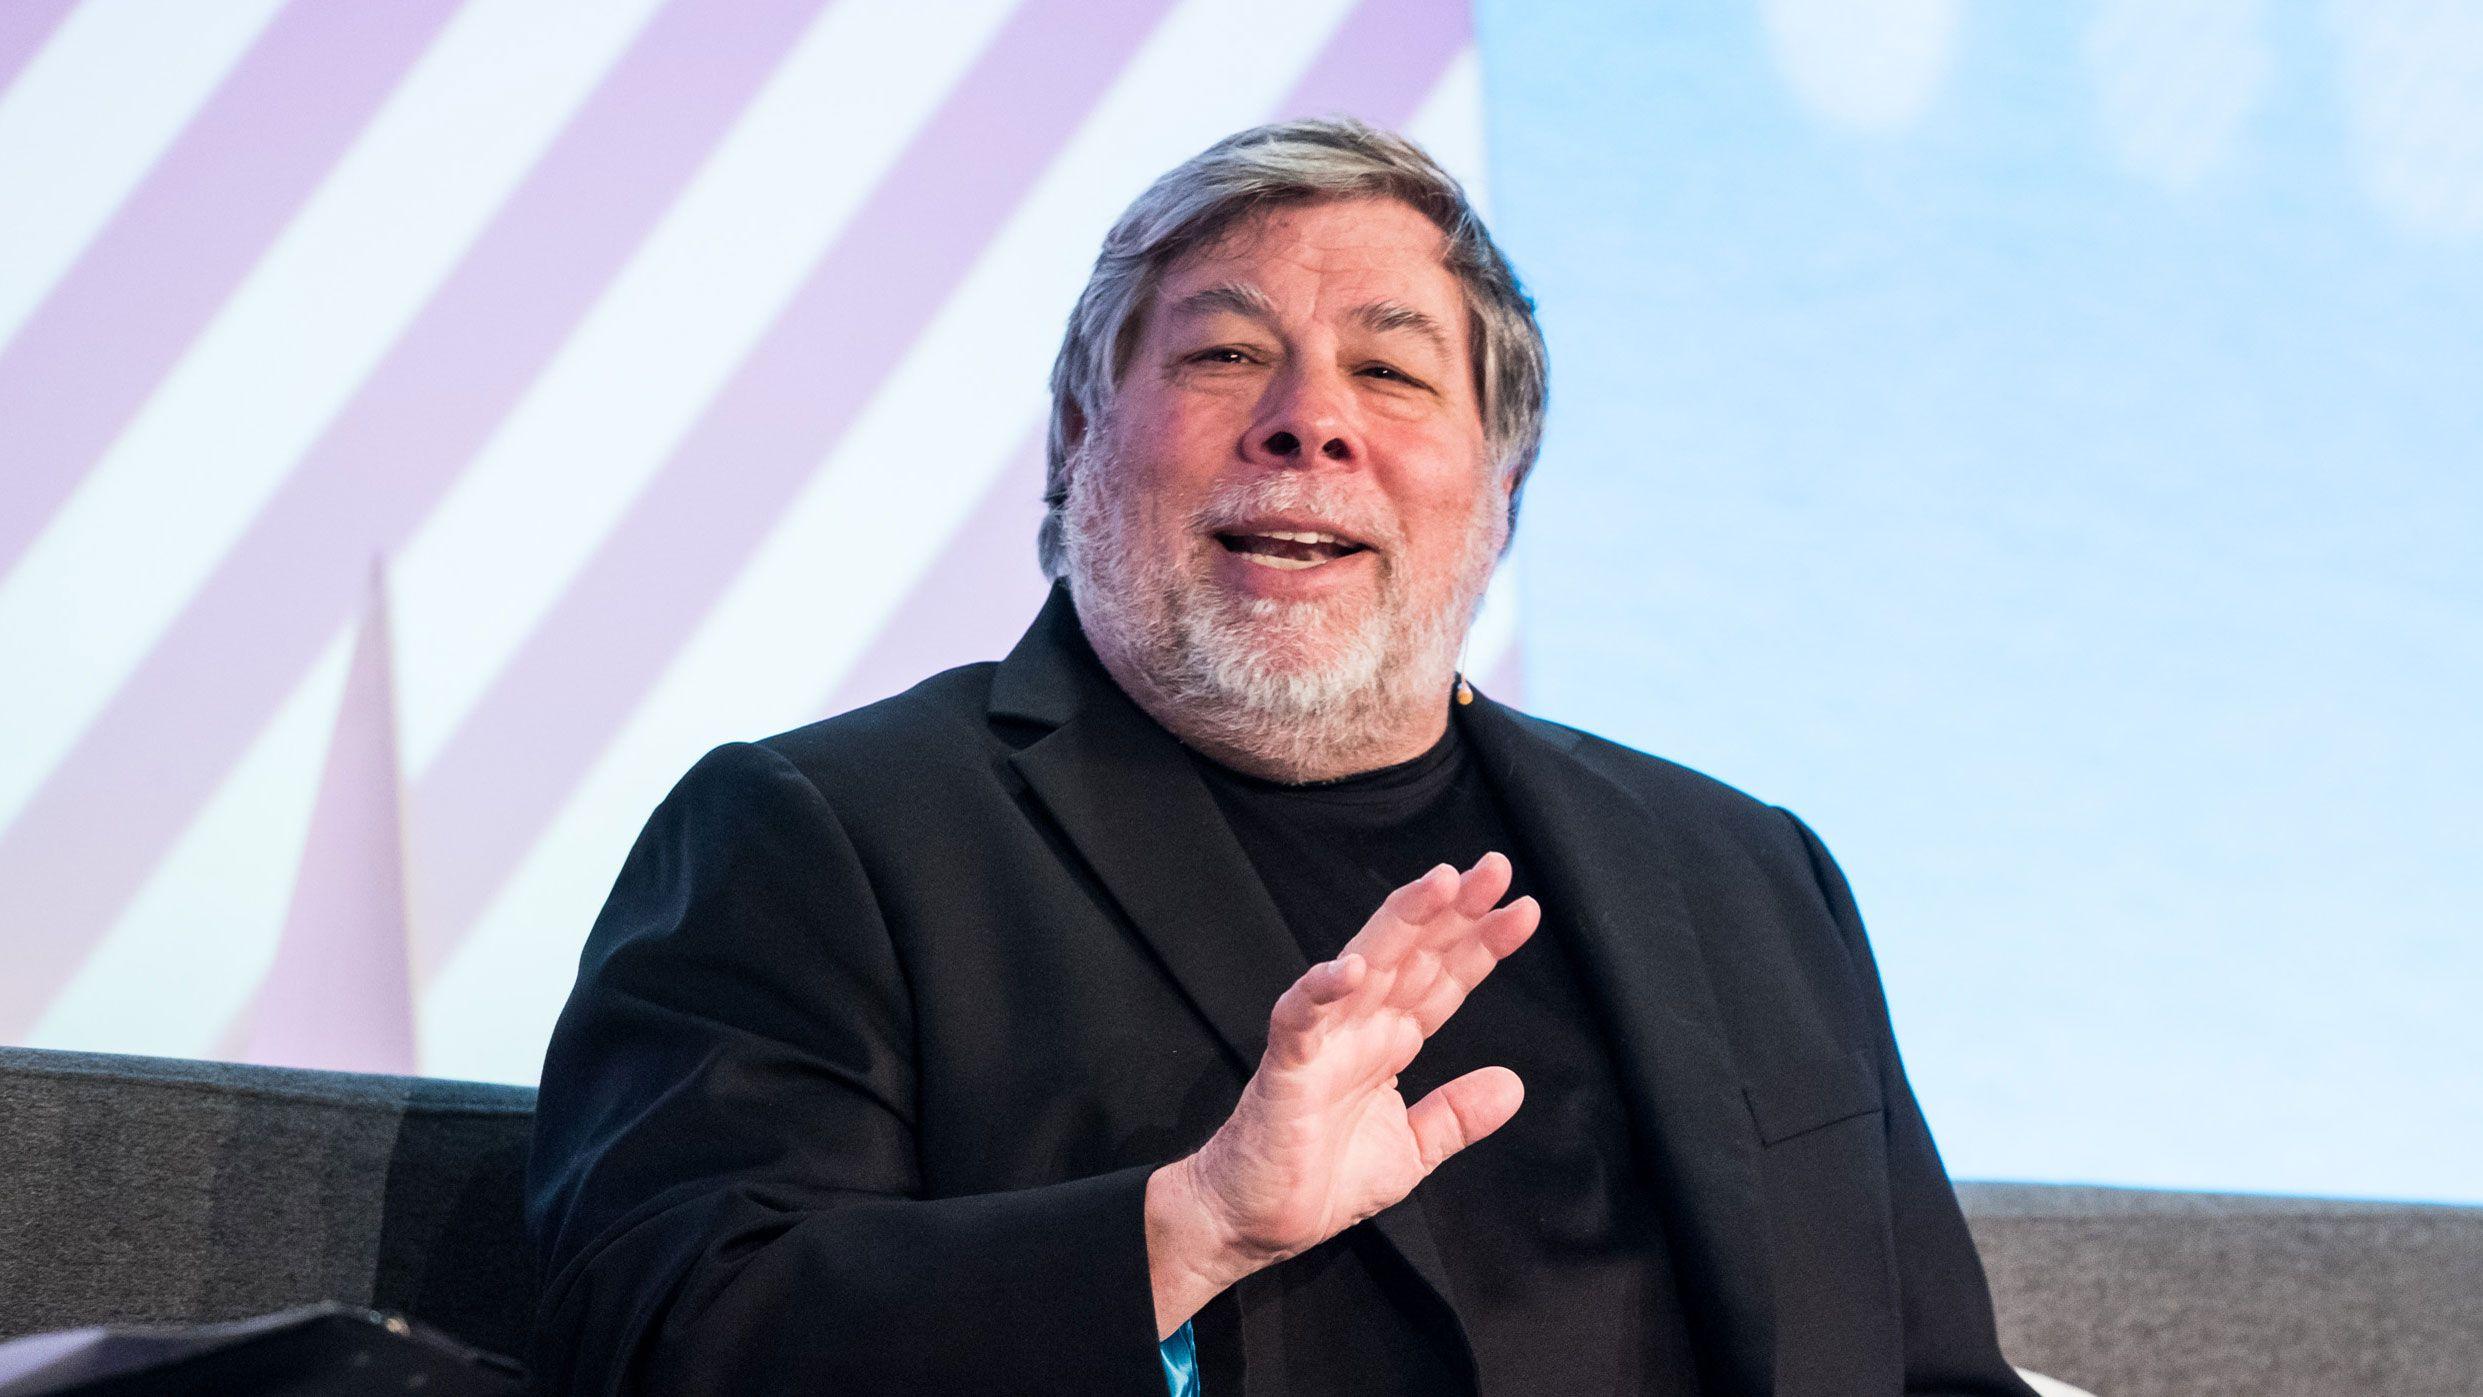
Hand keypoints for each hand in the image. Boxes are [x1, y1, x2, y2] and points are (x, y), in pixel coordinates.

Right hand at [1145, 852, 1539, 1335]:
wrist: (1251, 1223)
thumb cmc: (1317, 1181)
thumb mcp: (1410, 1151)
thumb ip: (1456, 1116)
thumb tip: (1513, 1084)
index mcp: (1388, 1041)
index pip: (1444, 979)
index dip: (1483, 943)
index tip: (1525, 909)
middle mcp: (1359, 1027)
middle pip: (1414, 954)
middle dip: (1455, 910)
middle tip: (1496, 866)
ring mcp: (1322, 1040)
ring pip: (1366, 963)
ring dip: (1402, 921)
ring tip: (1443, 884)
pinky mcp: (1286, 1066)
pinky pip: (1301, 1017)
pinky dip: (1322, 988)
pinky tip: (1353, 966)